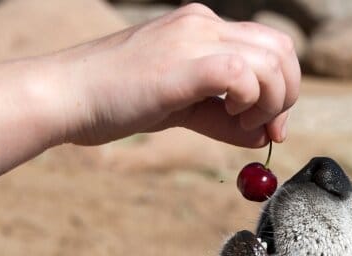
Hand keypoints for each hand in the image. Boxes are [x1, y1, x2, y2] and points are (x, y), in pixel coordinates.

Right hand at [49, 3, 299, 147]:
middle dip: (287, 94)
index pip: (270, 45)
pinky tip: (231, 117)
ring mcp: (192, 38)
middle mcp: (202, 24)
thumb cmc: (115, 101)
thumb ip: (224, 118)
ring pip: (271, 60)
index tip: (271, 123)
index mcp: (202, 27)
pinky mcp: (181, 64)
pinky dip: (250, 100)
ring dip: (272, 100)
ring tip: (241, 123)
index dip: (284, 86)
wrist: (64, 96)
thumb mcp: (182, 107)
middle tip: (267, 127)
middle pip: (281, 48)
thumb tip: (264, 136)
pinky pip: (241, 75)